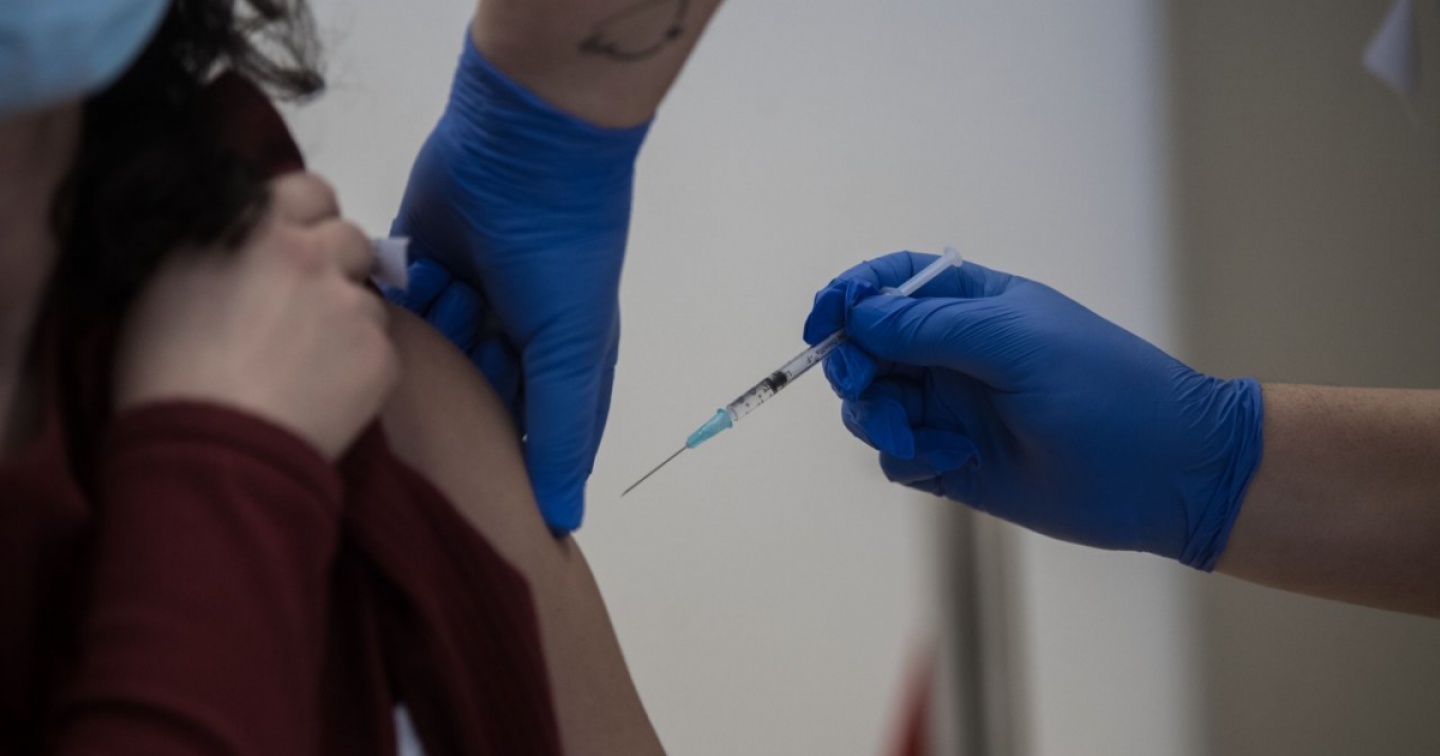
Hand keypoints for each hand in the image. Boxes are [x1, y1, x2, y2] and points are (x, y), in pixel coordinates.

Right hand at [115, 173, 398, 460]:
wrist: (211, 453)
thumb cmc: (164, 374)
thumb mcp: (166, 282)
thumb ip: (216, 243)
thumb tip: (241, 236)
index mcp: (257, 225)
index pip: (308, 188)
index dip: (303, 217)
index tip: (291, 245)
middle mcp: (314, 254)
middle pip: (349, 238)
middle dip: (334, 263)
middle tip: (303, 307)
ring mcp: (354, 307)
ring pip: (367, 299)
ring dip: (347, 320)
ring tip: (309, 364)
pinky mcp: (383, 358)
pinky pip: (380, 351)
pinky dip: (360, 369)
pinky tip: (325, 397)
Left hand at [390, 34, 647, 532]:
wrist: (527, 146)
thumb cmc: (561, 256)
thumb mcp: (570, 351)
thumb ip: (559, 435)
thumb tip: (561, 523)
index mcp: (554, 361)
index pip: (527, 433)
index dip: (503, 463)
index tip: (472, 494)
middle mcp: (508, 335)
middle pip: (466, 395)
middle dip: (452, 395)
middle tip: (443, 385)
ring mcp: (463, 296)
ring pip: (427, 351)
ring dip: (431, 336)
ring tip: (448, 300)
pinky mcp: (417, 261)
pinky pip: (395, 302)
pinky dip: (401, 297)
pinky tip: (406, 287)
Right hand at [803, 252, 1263, 568]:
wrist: (1166, 475)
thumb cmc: (1106, 391)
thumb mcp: (1016, 342)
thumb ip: (930, 326)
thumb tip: (858, 314)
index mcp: (973, 305)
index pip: (889, 284)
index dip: (848, 296)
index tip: (821, 323)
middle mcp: (954, 353)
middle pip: (866, 348)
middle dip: (853, 366)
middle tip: (864, 389)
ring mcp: (952, 409)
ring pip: (873, 405)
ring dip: (876, 418)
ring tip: (913, 437)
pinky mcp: (954, 463)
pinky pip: (897, 455)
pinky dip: (907, 456)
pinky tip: (951, 460)